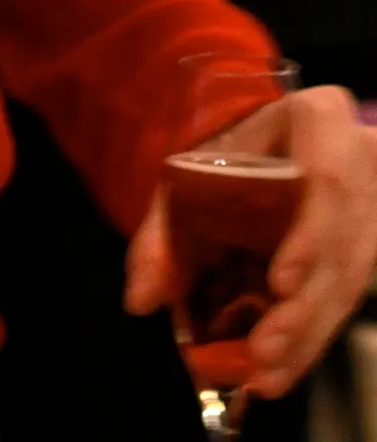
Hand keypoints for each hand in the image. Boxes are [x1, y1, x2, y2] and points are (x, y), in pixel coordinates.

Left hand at [126, 86, 376, 398]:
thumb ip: (164, 226)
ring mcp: (372, 209)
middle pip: (341, 244)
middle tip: (263, 352)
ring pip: (351, 279)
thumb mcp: (199, 165)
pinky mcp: (370, 247)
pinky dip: (313, 336)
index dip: (310, 237)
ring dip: (308, 333)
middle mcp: (360, 161)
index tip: (281, 284)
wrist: (283, 140)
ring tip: (267, 374)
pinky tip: (283, 370)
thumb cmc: (240, 148)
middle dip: (303, 307)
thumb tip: (140, 296)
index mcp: (320, 118)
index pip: (327, 178)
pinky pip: (350, 296)